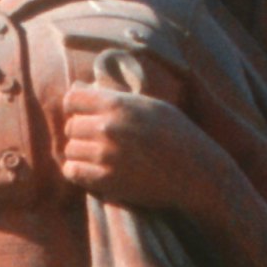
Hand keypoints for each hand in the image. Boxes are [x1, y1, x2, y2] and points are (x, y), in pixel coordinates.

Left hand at [53, 83, 208, 219]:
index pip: (72, 99)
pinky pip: (72, 172)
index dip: (77, 108)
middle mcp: (109, 127)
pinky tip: (93, 171)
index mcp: (119, 104)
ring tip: (100, 157)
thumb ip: (113, 96)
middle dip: (81, 132)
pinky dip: (78, 171)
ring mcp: (106, 155)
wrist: (196, 173)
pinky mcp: (106, 181)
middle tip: (99, 141)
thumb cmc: (177, 135)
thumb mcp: (150, 105)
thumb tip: (77, 85)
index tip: (87, 117)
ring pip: (70, 150)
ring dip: (80, 153)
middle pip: (70, 126)